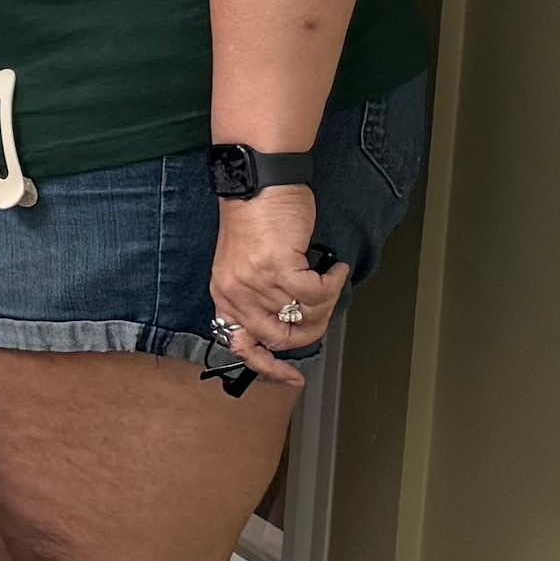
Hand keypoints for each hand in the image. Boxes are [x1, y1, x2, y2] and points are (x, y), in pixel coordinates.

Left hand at [207, 186, 338, 390]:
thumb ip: (258, 297)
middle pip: (281, 338)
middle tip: (326, 309)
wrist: (259, 182)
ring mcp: (255, 281)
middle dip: (312, 330)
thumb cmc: (256, 218)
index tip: (294, 379)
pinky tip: (334, 268)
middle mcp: (236, 293)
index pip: (242, 346)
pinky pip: (316, 294)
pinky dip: (333, 283)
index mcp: (225, 296)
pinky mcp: (278, 266)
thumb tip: (290, 323)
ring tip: (330, 278)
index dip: (269, 368)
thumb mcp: (245, 265)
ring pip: (305, 315)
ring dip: (327, 300)